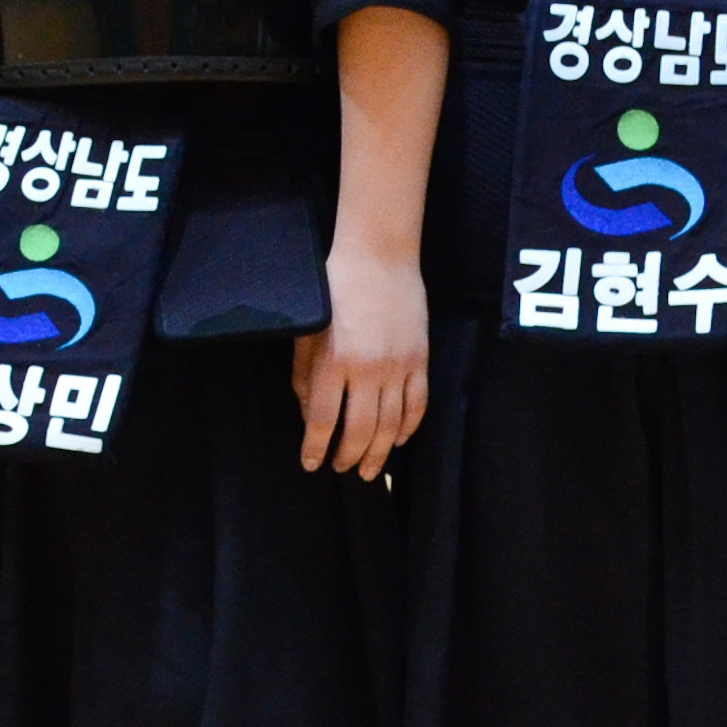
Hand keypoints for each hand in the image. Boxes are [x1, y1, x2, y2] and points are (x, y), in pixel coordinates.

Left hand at [293, 246, 426, 477]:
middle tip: (342, 470)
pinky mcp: (420, 359)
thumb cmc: (335, 289)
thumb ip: (305, 375)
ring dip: (379, 452)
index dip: (317, 447)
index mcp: (334, 361)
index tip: (312, 463)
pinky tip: (397, 441)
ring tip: (369, 470)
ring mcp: (399, 365)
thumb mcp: (309, 330)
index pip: (324, 419)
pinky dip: (408, 428)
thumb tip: (309, 414)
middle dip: (349, 456)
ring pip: (391, 424)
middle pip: (360, 429)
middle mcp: (368, 368)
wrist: (379, 257)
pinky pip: (418, 404)